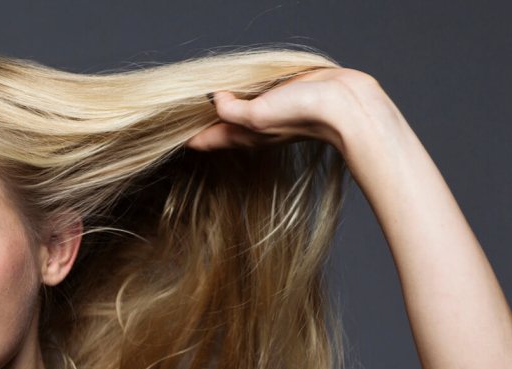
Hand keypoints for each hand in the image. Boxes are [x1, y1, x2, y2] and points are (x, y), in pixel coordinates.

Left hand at [186, 68, 385, 156]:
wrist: (344, 106)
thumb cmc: (302, 114)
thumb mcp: (258, 115)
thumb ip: (231, 110)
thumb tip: (214, 98)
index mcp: (242, 135)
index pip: (205, 140)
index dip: (186, 136)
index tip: (167, 133)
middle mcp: (252, 126)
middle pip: (218, 127)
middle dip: (199, 124)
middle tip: (177, 116)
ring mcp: (268, 112)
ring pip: (235, 111)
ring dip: (220, 107)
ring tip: (200, 102)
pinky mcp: (282, 96)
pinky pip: (254, 96)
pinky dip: (242, 92)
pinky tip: (238, 86)